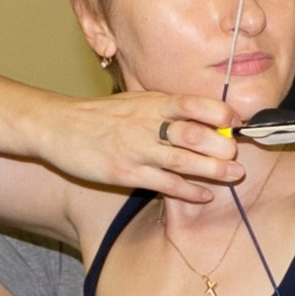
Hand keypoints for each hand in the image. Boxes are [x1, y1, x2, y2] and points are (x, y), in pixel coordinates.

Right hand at [30, 91, 244, 204]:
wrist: (58, 126)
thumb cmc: (102, 115)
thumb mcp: (136, 100)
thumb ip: (167, 108)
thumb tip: (207, 116)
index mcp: (152, 102)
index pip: (194, 103)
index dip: (220, 113)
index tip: (237, 122)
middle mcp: (147, 124)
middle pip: (194, 134)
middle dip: (222, 145)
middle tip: (237, 154)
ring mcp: (136, 150)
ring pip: (183, 161)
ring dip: (214, 169)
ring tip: (235, 175)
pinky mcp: (125, 173)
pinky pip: (164, 184)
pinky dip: (188, 191)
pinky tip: (205, 195)